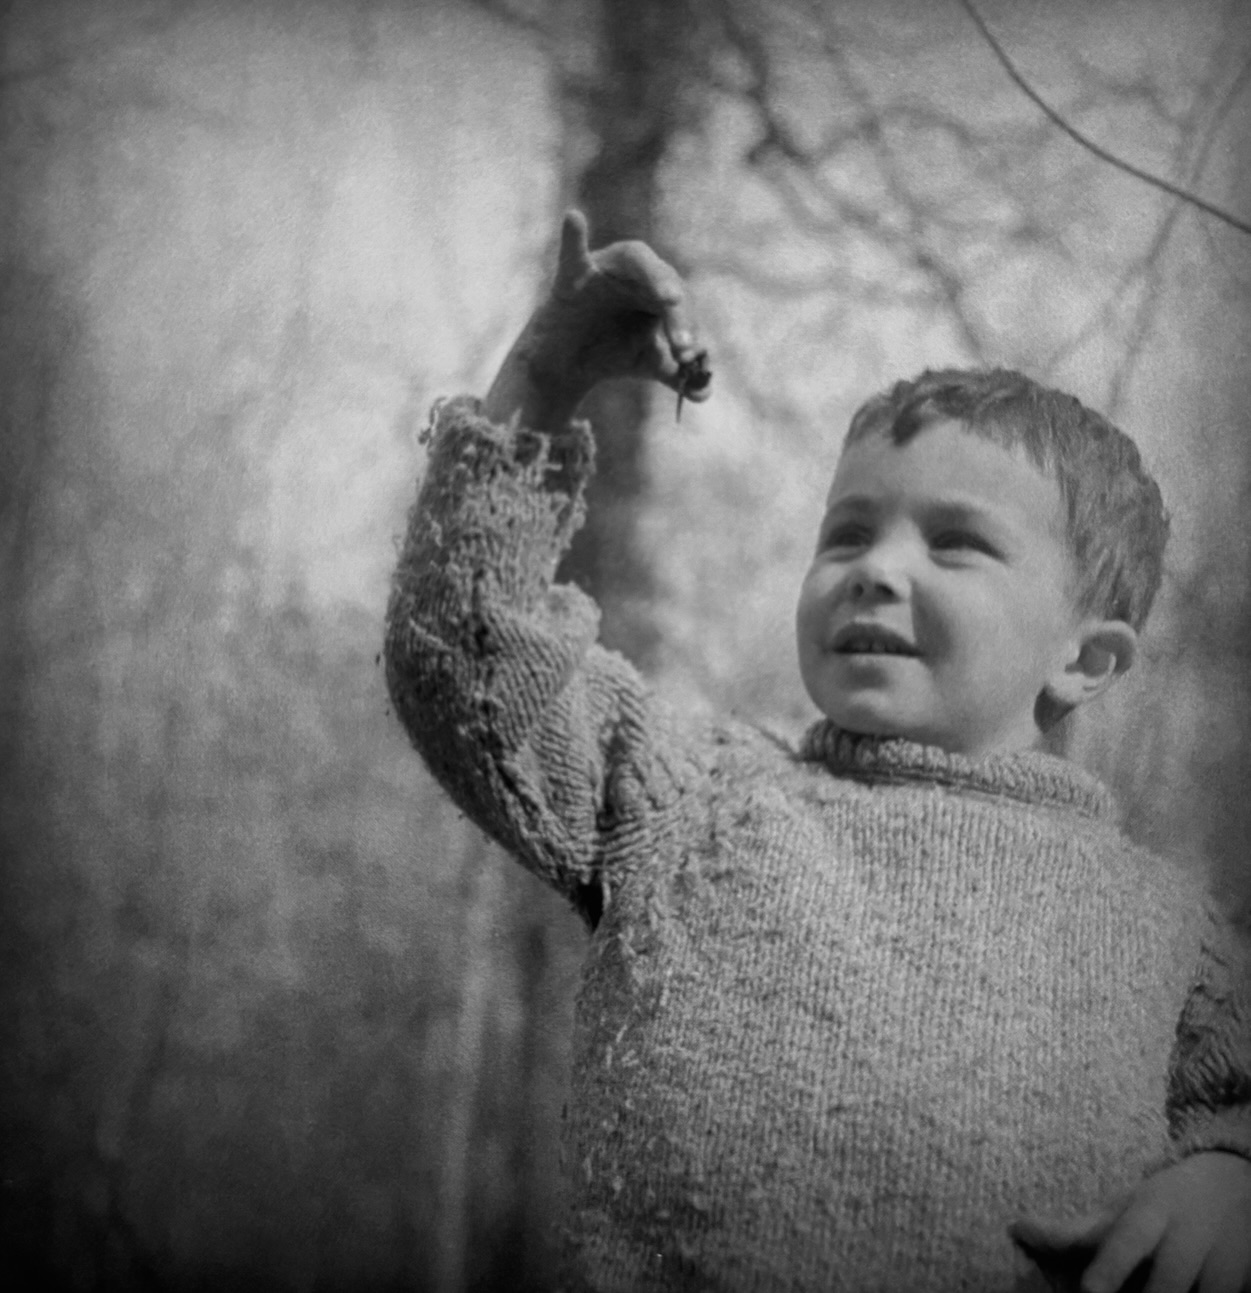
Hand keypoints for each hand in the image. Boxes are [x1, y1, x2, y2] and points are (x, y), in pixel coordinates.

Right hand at [483, 210, 709, 428]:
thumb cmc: (611, 353)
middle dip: (678, 314)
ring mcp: (604, 269)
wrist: (566, 364)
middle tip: (684, 345)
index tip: (690, 360)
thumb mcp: (647, 363)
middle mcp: (636, 273)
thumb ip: (677, 376)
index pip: (682, 305)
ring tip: (670, 297)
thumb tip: (704, 393)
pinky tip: (574, 218)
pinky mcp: (572, 276)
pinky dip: (572, 236)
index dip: (688, 331)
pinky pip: (573, 253)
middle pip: (666, 282)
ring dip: (655, 276)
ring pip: (635, 259)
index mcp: (659, 290)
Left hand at [1011, 1152, 1250, 1292]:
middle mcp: (1188, 1237)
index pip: (1128, 1241)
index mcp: (1151, 1212)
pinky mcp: (1245, 1283)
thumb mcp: (1120, 1210)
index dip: (1111, 1268)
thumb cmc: (1162, 1204)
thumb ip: (1072, 1230)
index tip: (1091, 1291)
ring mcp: (1223, 1264)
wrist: (1233, 1184)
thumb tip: (1015, 1229)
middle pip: (1168, 1286)